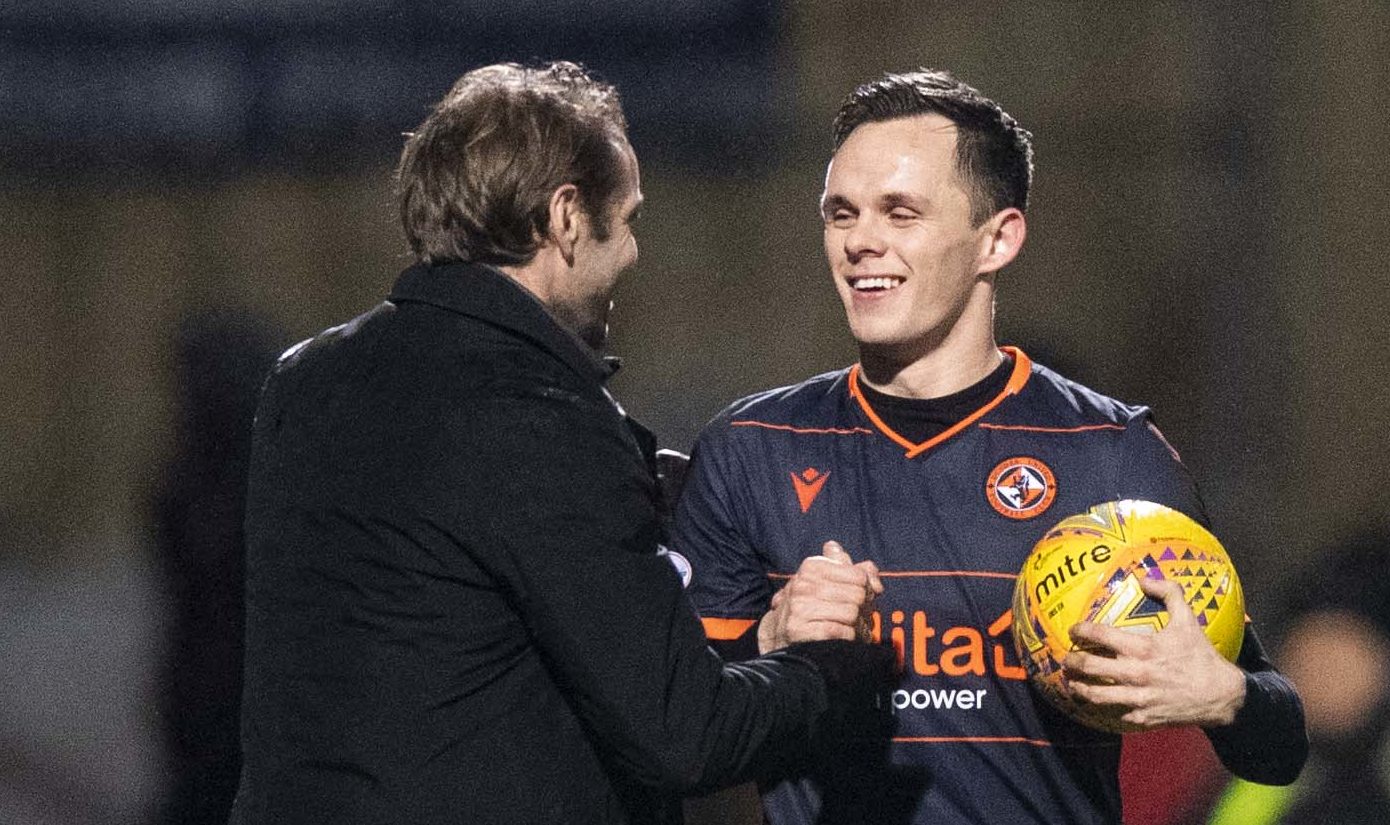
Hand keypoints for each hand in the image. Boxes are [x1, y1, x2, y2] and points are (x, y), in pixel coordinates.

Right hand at [757, 541, 882, 653]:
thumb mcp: (830, 581)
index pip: (859, 575)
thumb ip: (855, 571)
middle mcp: (804, 584)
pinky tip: (845, 639)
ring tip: (852, 629)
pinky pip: (841, 632)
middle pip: (858, 595)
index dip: (867, 589)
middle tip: (859, 617)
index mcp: (812, 566)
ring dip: (858, 626)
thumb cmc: (812, 605)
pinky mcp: (801, 630)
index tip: (863, 597)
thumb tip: (872, 574)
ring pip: (851, 614)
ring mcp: (800, 607)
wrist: (780, 634)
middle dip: (863, 609)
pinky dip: (849, 638)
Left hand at [1062, 576, 1246, 728]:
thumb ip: (1169, 593)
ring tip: (1072, 683)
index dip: (1081, 630)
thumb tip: (1145, 577)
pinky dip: (1105, 709)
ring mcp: (1138, 698)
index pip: (1099, 635)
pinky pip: (1116, 714)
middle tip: (1065, 659)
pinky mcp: (1143, 717)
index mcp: (1143, 648)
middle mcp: (1135, 673)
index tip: (1073, 630)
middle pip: (1090, 668)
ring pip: (1096, 695)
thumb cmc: (1202, 657)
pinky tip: (1099, 703)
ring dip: (1080, 688)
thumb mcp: (1188, 620)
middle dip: (1072, 662)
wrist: (1222, 696)